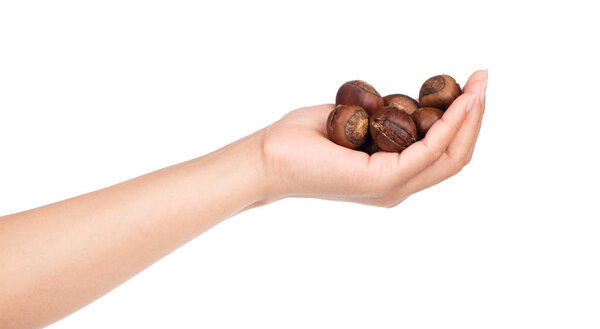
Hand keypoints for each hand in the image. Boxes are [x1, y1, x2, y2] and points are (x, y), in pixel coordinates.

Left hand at [260, 70, 486, 206]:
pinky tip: (458, 101)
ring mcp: (391, 188)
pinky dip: (447, 124)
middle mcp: (396, 188)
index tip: (471, 88)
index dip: (463, 122)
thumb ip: (383, 120)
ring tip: (480, 85)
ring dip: (469, 118)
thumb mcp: (355, 124)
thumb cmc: (302, 139)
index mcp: (391, 177)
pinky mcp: (380, 180)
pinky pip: (426, 151)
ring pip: (449, 156)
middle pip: (454, 156)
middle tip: (484, 81)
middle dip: (475, 117)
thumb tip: (401, 101)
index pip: (441, 154)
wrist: (267, 158)